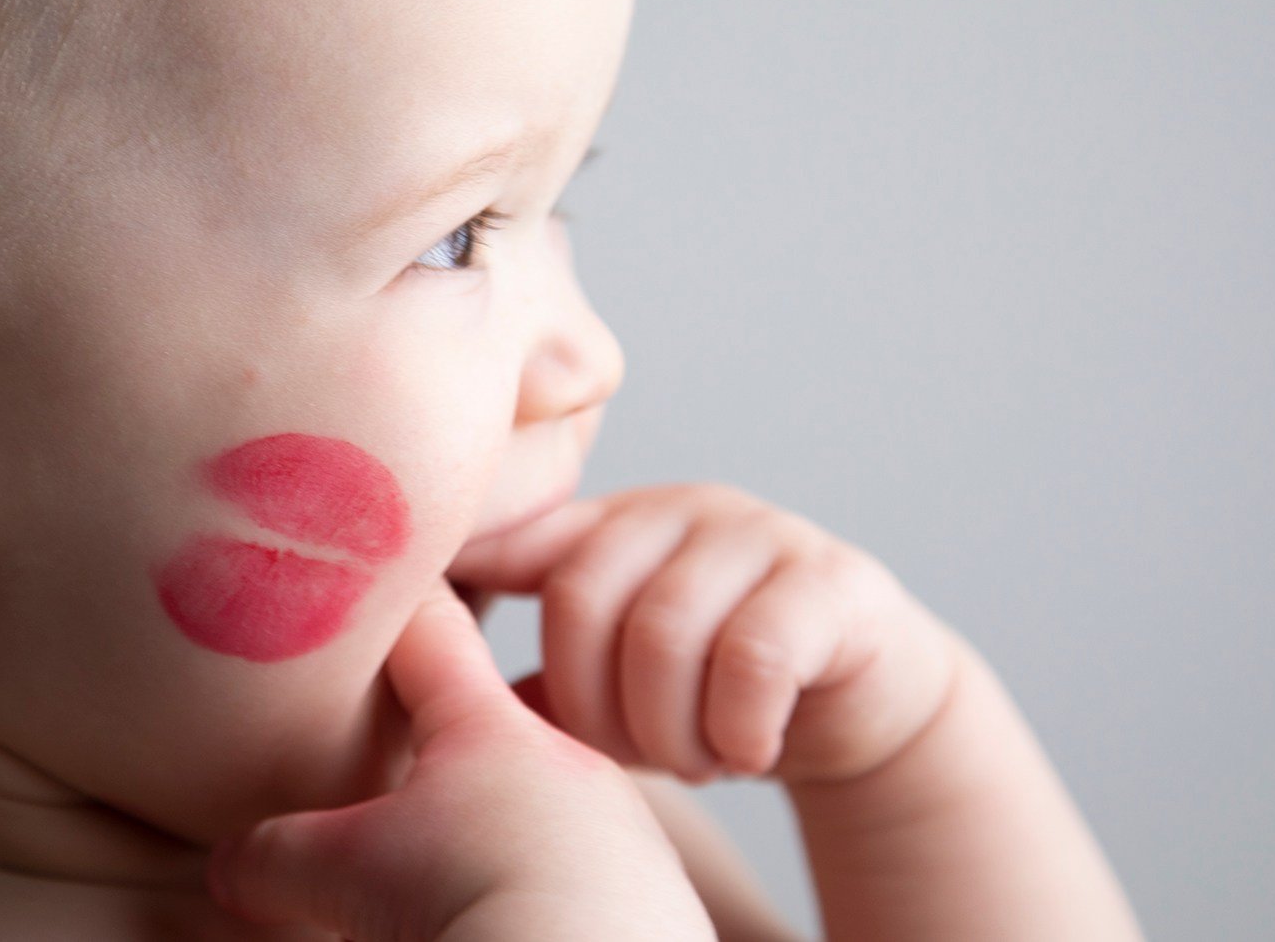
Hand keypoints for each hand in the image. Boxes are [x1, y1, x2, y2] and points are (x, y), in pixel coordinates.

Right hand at [210, 586, 715, 941]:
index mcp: (486, 726)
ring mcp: (617, 828)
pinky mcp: (652, 897)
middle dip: (442, 739)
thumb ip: (280, 852)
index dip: (397, 599)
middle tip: (396, 750)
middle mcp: (565, 762)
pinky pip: (587, 873)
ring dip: (499, 825)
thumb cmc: (477, 900)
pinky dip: (549, 885)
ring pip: (541, 805)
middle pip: (489, 724)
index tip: (383, 564)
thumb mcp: (346, 872)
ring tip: (458, 864)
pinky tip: (521, 916)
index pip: (431, 630)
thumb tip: (232, 864)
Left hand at [446, 484, 959, 787]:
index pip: (515, 535)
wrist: (859, 696)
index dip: (466, 569)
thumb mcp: (612, 683)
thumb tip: (415, 708)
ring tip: (692, 762)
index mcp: (608, 526)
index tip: (420, 621)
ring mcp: (758, 535)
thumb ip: (530, 682)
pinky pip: (756, 655)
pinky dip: (737, 727)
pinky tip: (747, 750)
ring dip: (668, 730)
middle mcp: (676, 511)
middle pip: (582, 598)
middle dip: (592, 707)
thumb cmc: (708, 691)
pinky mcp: (832, 581)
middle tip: (630, 758)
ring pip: (666, 632)